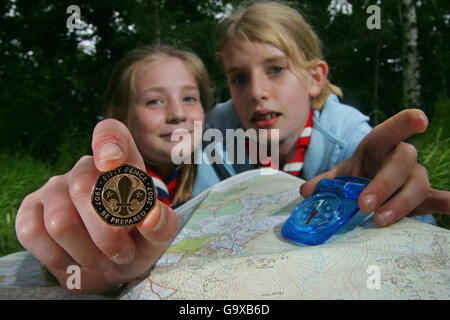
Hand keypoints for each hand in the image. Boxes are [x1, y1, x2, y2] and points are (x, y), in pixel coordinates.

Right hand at [15, 119, 177, 293]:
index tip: (110, 163)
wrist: (106, 268)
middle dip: (107, 234)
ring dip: (86, 253)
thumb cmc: (134, 244)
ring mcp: (54, 188)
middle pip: (84, 189)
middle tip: (122, 253)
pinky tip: (74, 260)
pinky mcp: (30, 210)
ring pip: (60, 221)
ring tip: (103, 260)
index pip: (111, 133)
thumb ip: (162, 226)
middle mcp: (85, 170)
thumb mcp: (156, 238)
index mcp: (122, 166)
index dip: (109, 141)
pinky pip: (32, 232)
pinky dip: (59, 258)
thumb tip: (150, 216)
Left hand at [300, 109, 449, 226]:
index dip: (405, 123)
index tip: (421, 119)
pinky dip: (446, 203)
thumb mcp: (340, 174)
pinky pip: (437, 199)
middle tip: (364, 204)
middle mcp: (401, 157)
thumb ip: (325, 181)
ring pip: (417, 185)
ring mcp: (415, 177)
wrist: (369, 185)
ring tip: (380, 220)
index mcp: (378, 146)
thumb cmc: (357, 174)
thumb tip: (306, 191)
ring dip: (400, 203)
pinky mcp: (423, 197)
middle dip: (383, 184)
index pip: (391, 131)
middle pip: (401, 163)